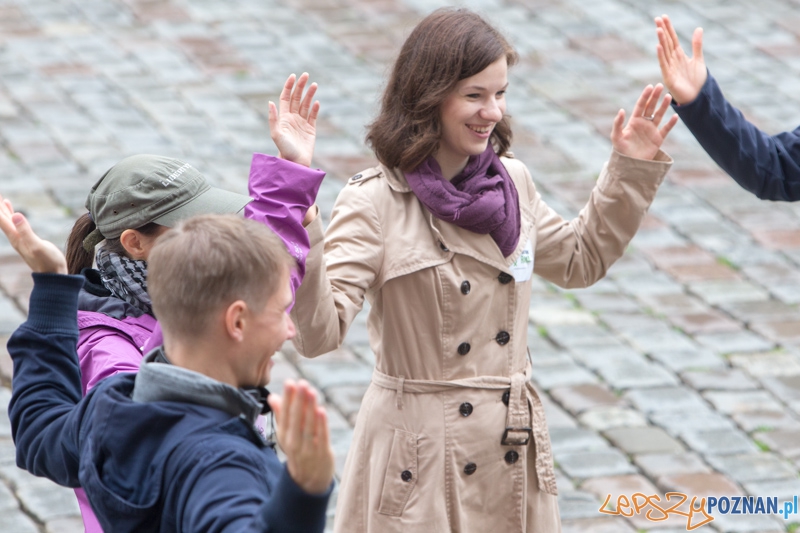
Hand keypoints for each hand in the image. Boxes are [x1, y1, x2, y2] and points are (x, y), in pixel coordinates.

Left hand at [0, 195, 66, 273]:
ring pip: (7, 219)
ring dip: (2, 209)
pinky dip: (11, 214)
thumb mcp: (38, 246)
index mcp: (15, 237)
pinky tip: (11, 209)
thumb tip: (16, 214)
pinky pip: (14, 223)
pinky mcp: (25, 238)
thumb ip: (26, 231)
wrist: (53, 275)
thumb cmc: (48, 262)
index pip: (1, 218)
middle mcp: (14, 236)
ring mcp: (19, 237)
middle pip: (1, 218)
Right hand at [267, 379, 333, 494]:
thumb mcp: (286, 435)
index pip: (285, 415)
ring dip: (310, 408)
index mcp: (284, 436)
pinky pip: (321, 437)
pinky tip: (321, 410)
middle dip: (298, 400)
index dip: (287, 398)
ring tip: (311, 391)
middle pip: (295, 419)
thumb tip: (273, 397)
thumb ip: (281, 415)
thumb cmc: (298, 450)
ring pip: (308, 426)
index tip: (289, 382)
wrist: (308, 481)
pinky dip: (321, 424)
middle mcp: (294, 442)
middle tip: (301, 382)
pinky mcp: (322, 453)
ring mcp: (308, 449)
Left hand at [269, 73, 319, 167]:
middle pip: (297, 98)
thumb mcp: (276, 134)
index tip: (294, 76)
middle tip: (306, 75)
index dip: (289, 86)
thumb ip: (273, 118)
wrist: (295, 163)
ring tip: (314, 84)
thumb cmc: (284, 150)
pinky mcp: (311, 130)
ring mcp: (302, 123)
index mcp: (284, 117)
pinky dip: (315, 108)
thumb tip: (270, 102)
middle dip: (301, 86)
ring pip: (306, 105)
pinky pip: (313, 116)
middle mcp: (292, 118)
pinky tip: (316, 102)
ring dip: (309, 94)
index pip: (286, 97)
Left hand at [610, 84, 677, 160]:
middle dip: (655, 97)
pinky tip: (675, 116)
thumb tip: (621, 110)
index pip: (640, 105)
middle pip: (650, 107)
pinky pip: (666, 129)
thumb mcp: (616, 137)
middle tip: (660, 86)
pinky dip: (671, 123)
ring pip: (659, 115)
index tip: (649, 87)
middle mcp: (643, 123)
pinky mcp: (658, 139)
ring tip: (668, 96)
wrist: (629, 164)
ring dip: (664, 106)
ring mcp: (651, 130)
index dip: (645, 96)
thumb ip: (618, 124)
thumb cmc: (620, 150)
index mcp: (634, 121)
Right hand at [655, 15, 706, 104]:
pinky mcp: (669, 77)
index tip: (664, 17)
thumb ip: (696, 45)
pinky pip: (664, 65)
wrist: (697, 97)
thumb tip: (698, 28)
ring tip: (658, 29)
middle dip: (662, 31)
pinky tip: (658, 46)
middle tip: (657, 18)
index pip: (672, 38)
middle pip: (666, 42)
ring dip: (661, 40)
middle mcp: (672, 60)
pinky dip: (661, 55)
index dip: (668, 28)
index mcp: (679, 55)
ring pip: (665, 51)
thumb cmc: (696, 81)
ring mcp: (670, 68)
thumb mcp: (698, 59)